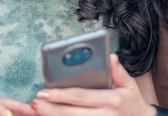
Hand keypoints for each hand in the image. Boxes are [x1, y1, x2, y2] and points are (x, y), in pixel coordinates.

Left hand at [30, 54, 154, 115]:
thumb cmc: (133, 104)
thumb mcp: (130, 86)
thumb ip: (119, 72)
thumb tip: (111, 57)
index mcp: (111, 100)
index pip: (80, 96)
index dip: (60, 95)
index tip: (43, 91)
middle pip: (71, 113)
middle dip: (50, 108)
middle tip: (35, 101)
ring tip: (37, 110)